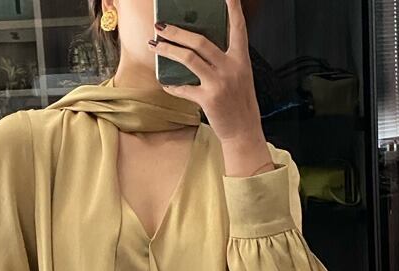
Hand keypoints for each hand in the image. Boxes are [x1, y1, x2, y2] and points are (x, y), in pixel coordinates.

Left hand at [148, 0, 272, 175]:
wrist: (243, 132)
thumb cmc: (239, 104)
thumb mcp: (238, 77)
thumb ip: (224, 62)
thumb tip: (197, 49)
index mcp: (240, 59)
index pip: (238, 28)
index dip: (233, 9)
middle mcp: (231, 68)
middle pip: (200, 41)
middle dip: (177, 32)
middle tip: (161, 26)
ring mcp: (219, 83)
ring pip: (189, 59)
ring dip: (168, 51)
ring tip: (155, 46)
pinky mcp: (208, 99)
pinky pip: (184, 88)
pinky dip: (172, 86)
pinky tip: (165, 84)